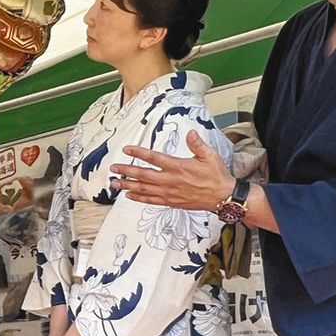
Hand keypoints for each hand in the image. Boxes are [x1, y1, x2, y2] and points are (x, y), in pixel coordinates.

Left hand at [109, 131, 233, 209]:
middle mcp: (170, 180)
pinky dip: (138, 198)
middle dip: (126, 171)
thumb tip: (190, 133)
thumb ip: (197, 144)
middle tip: (113, 168)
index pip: (153, 158)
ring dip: (127, 185)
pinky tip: (129, 195)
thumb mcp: (210, 156)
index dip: (138, 153)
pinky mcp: (170, 202)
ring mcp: (168, 192)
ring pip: (143, 189)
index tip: (126, 149)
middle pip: (143, 175)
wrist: (222, 196)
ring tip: (114, 183)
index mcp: (178, 166)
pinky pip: (150, 200)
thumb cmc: (216, 175)